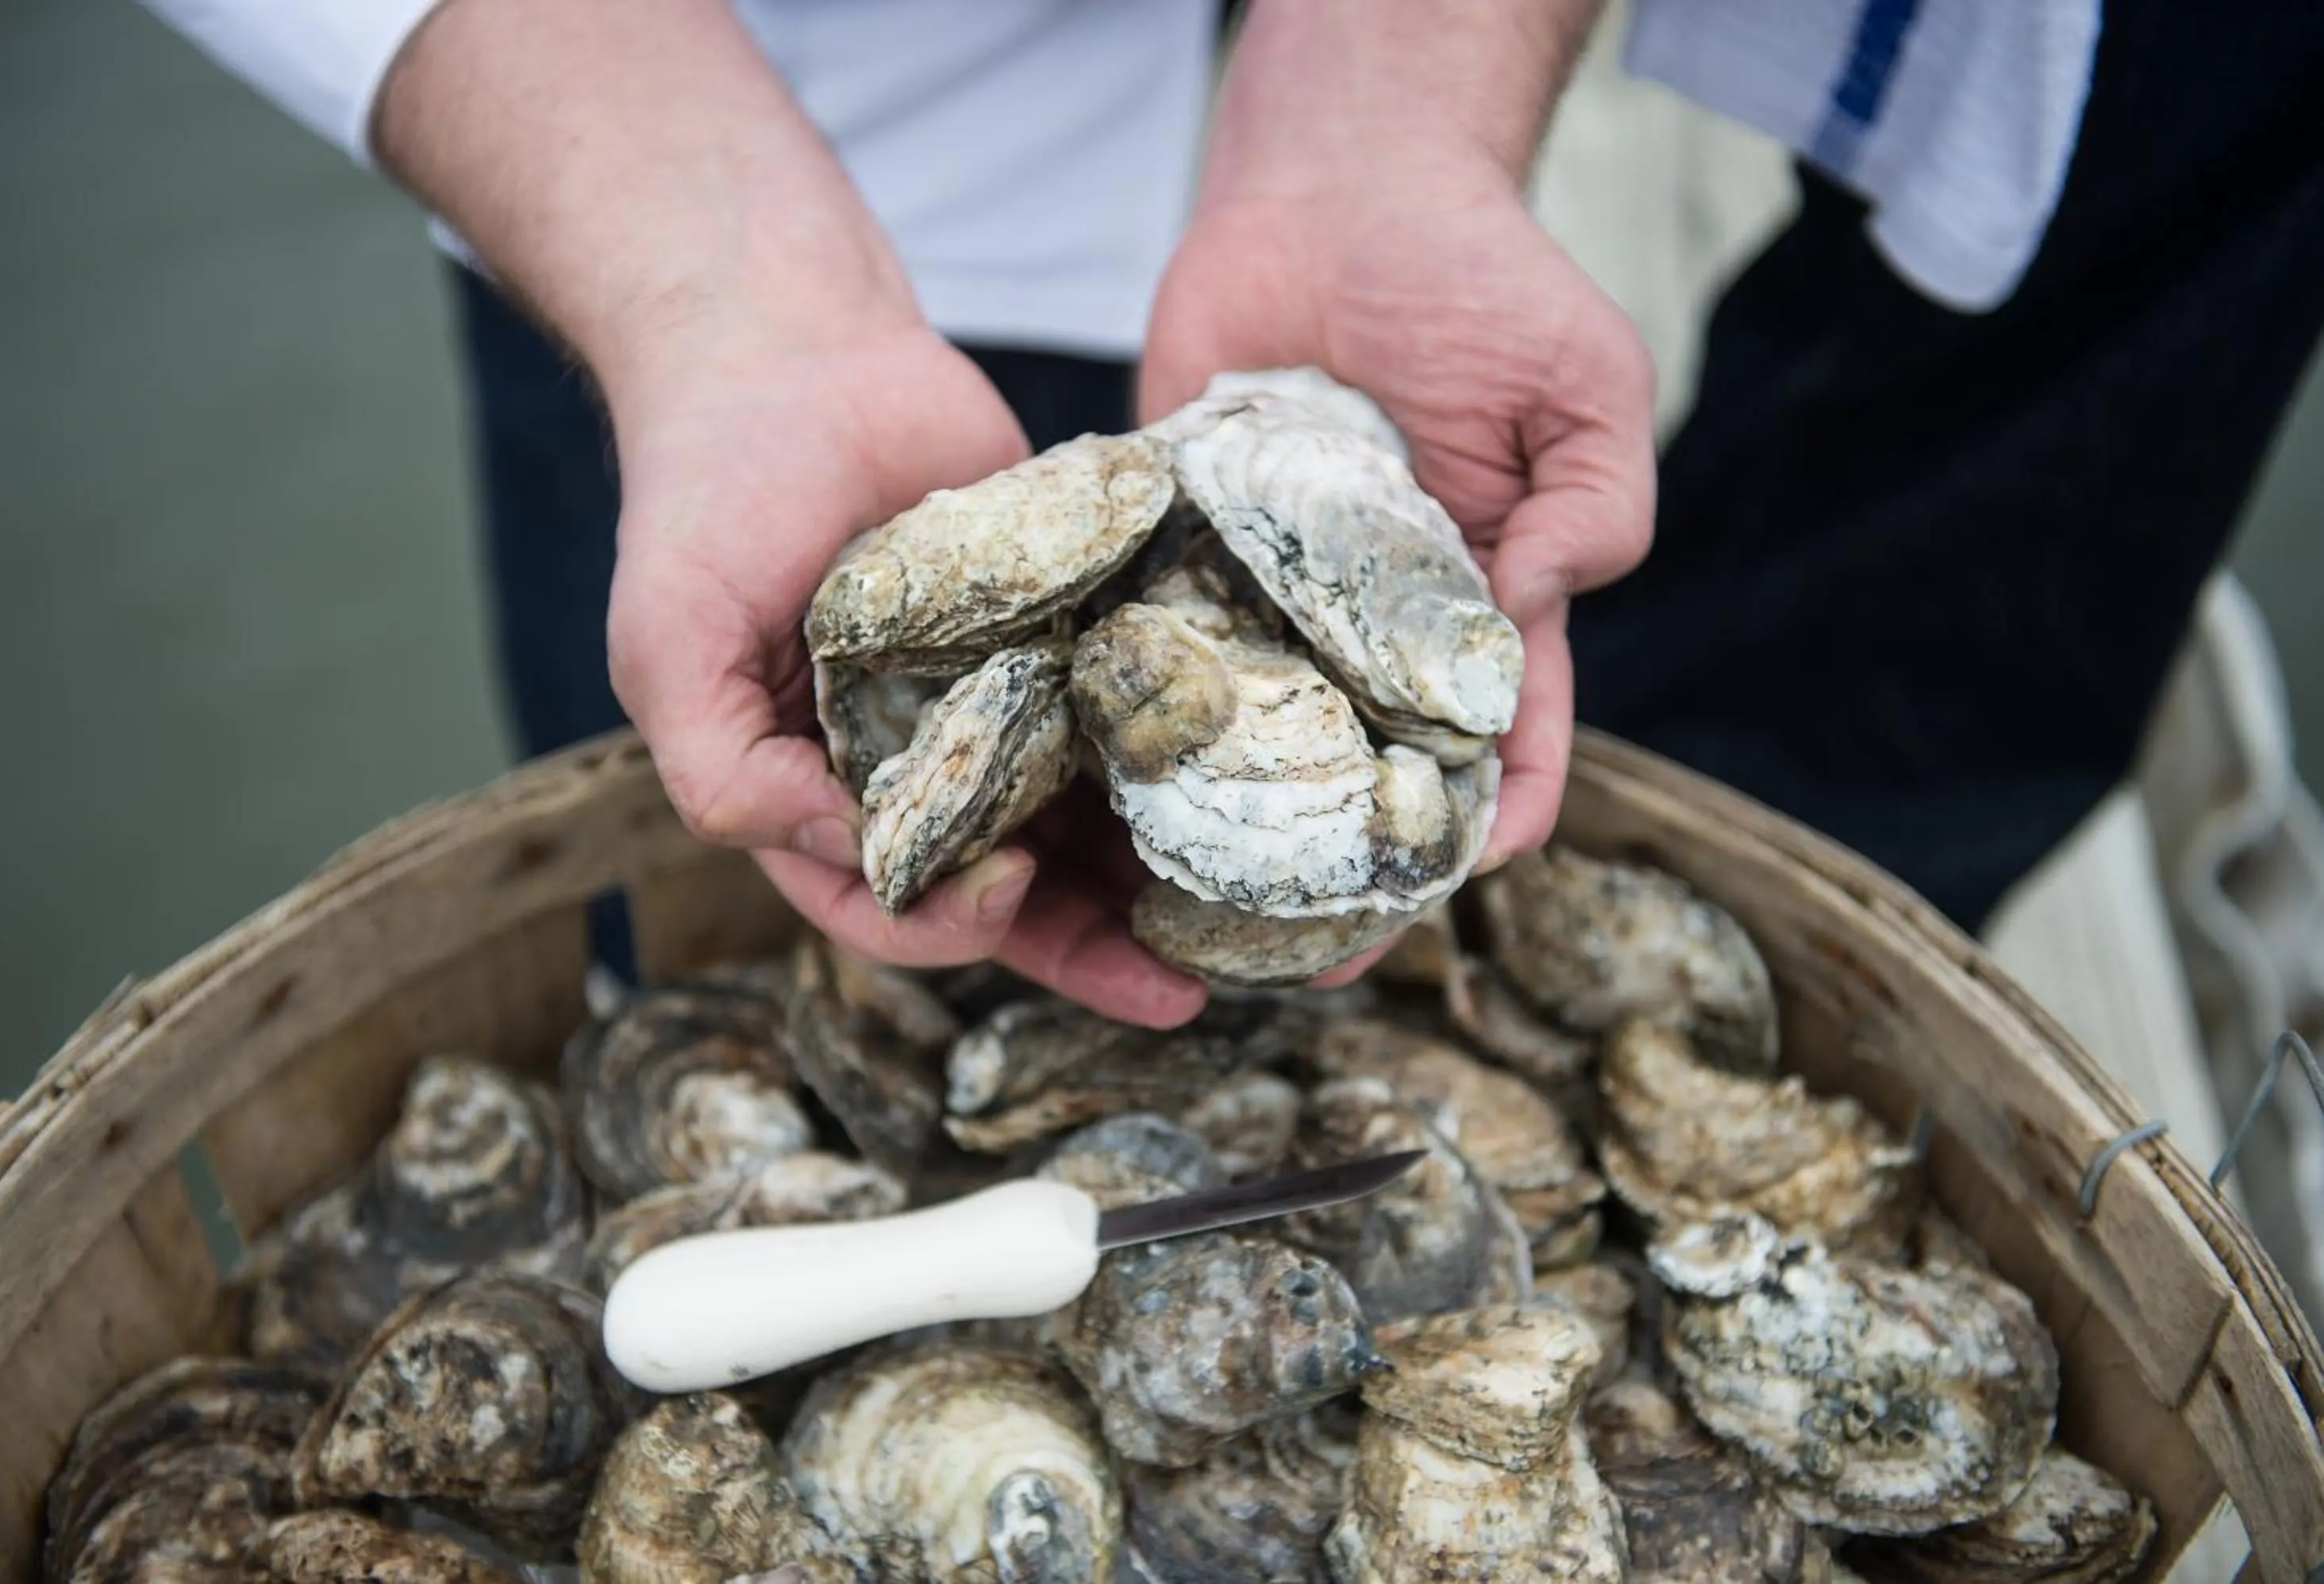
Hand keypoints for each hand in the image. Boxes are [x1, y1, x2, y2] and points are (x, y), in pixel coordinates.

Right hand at [604, 320, 1209, 1027]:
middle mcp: (922, 767)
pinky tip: (1248, 786)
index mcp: (822, 793)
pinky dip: (1179, 752)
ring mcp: (1007, 702)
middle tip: (1180, 993)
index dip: (953, 927)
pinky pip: (1130, 711)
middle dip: (1090, 949)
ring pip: (1088, 820)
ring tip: (1244, 923)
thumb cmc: (709, 498)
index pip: (893, 907)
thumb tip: (848, 855)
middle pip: (1014, 893)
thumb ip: (724, 770)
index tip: (1010, 893)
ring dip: (1158, 877)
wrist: (794, 348)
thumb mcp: (670, 645)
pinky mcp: (1072, 634)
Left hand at [1142, 177, 1655, 867]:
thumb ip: (1591, 500)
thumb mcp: (1585, 381)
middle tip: (1303, 958)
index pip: (1508, 745)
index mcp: (1484, 601)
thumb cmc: (1478, 275)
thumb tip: (1535, 609)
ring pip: (1255, 739)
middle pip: (1368, 774)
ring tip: (1186, 914)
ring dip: (1230, 828)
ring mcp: (1272, 591)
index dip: (1493, 823)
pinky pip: (1159, 641)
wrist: (1335, 186)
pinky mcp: (1179, 549)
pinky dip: (1136, 710)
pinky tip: (1098, 788)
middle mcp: (1371, 619)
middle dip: (1347, 870)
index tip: (1451, 881)